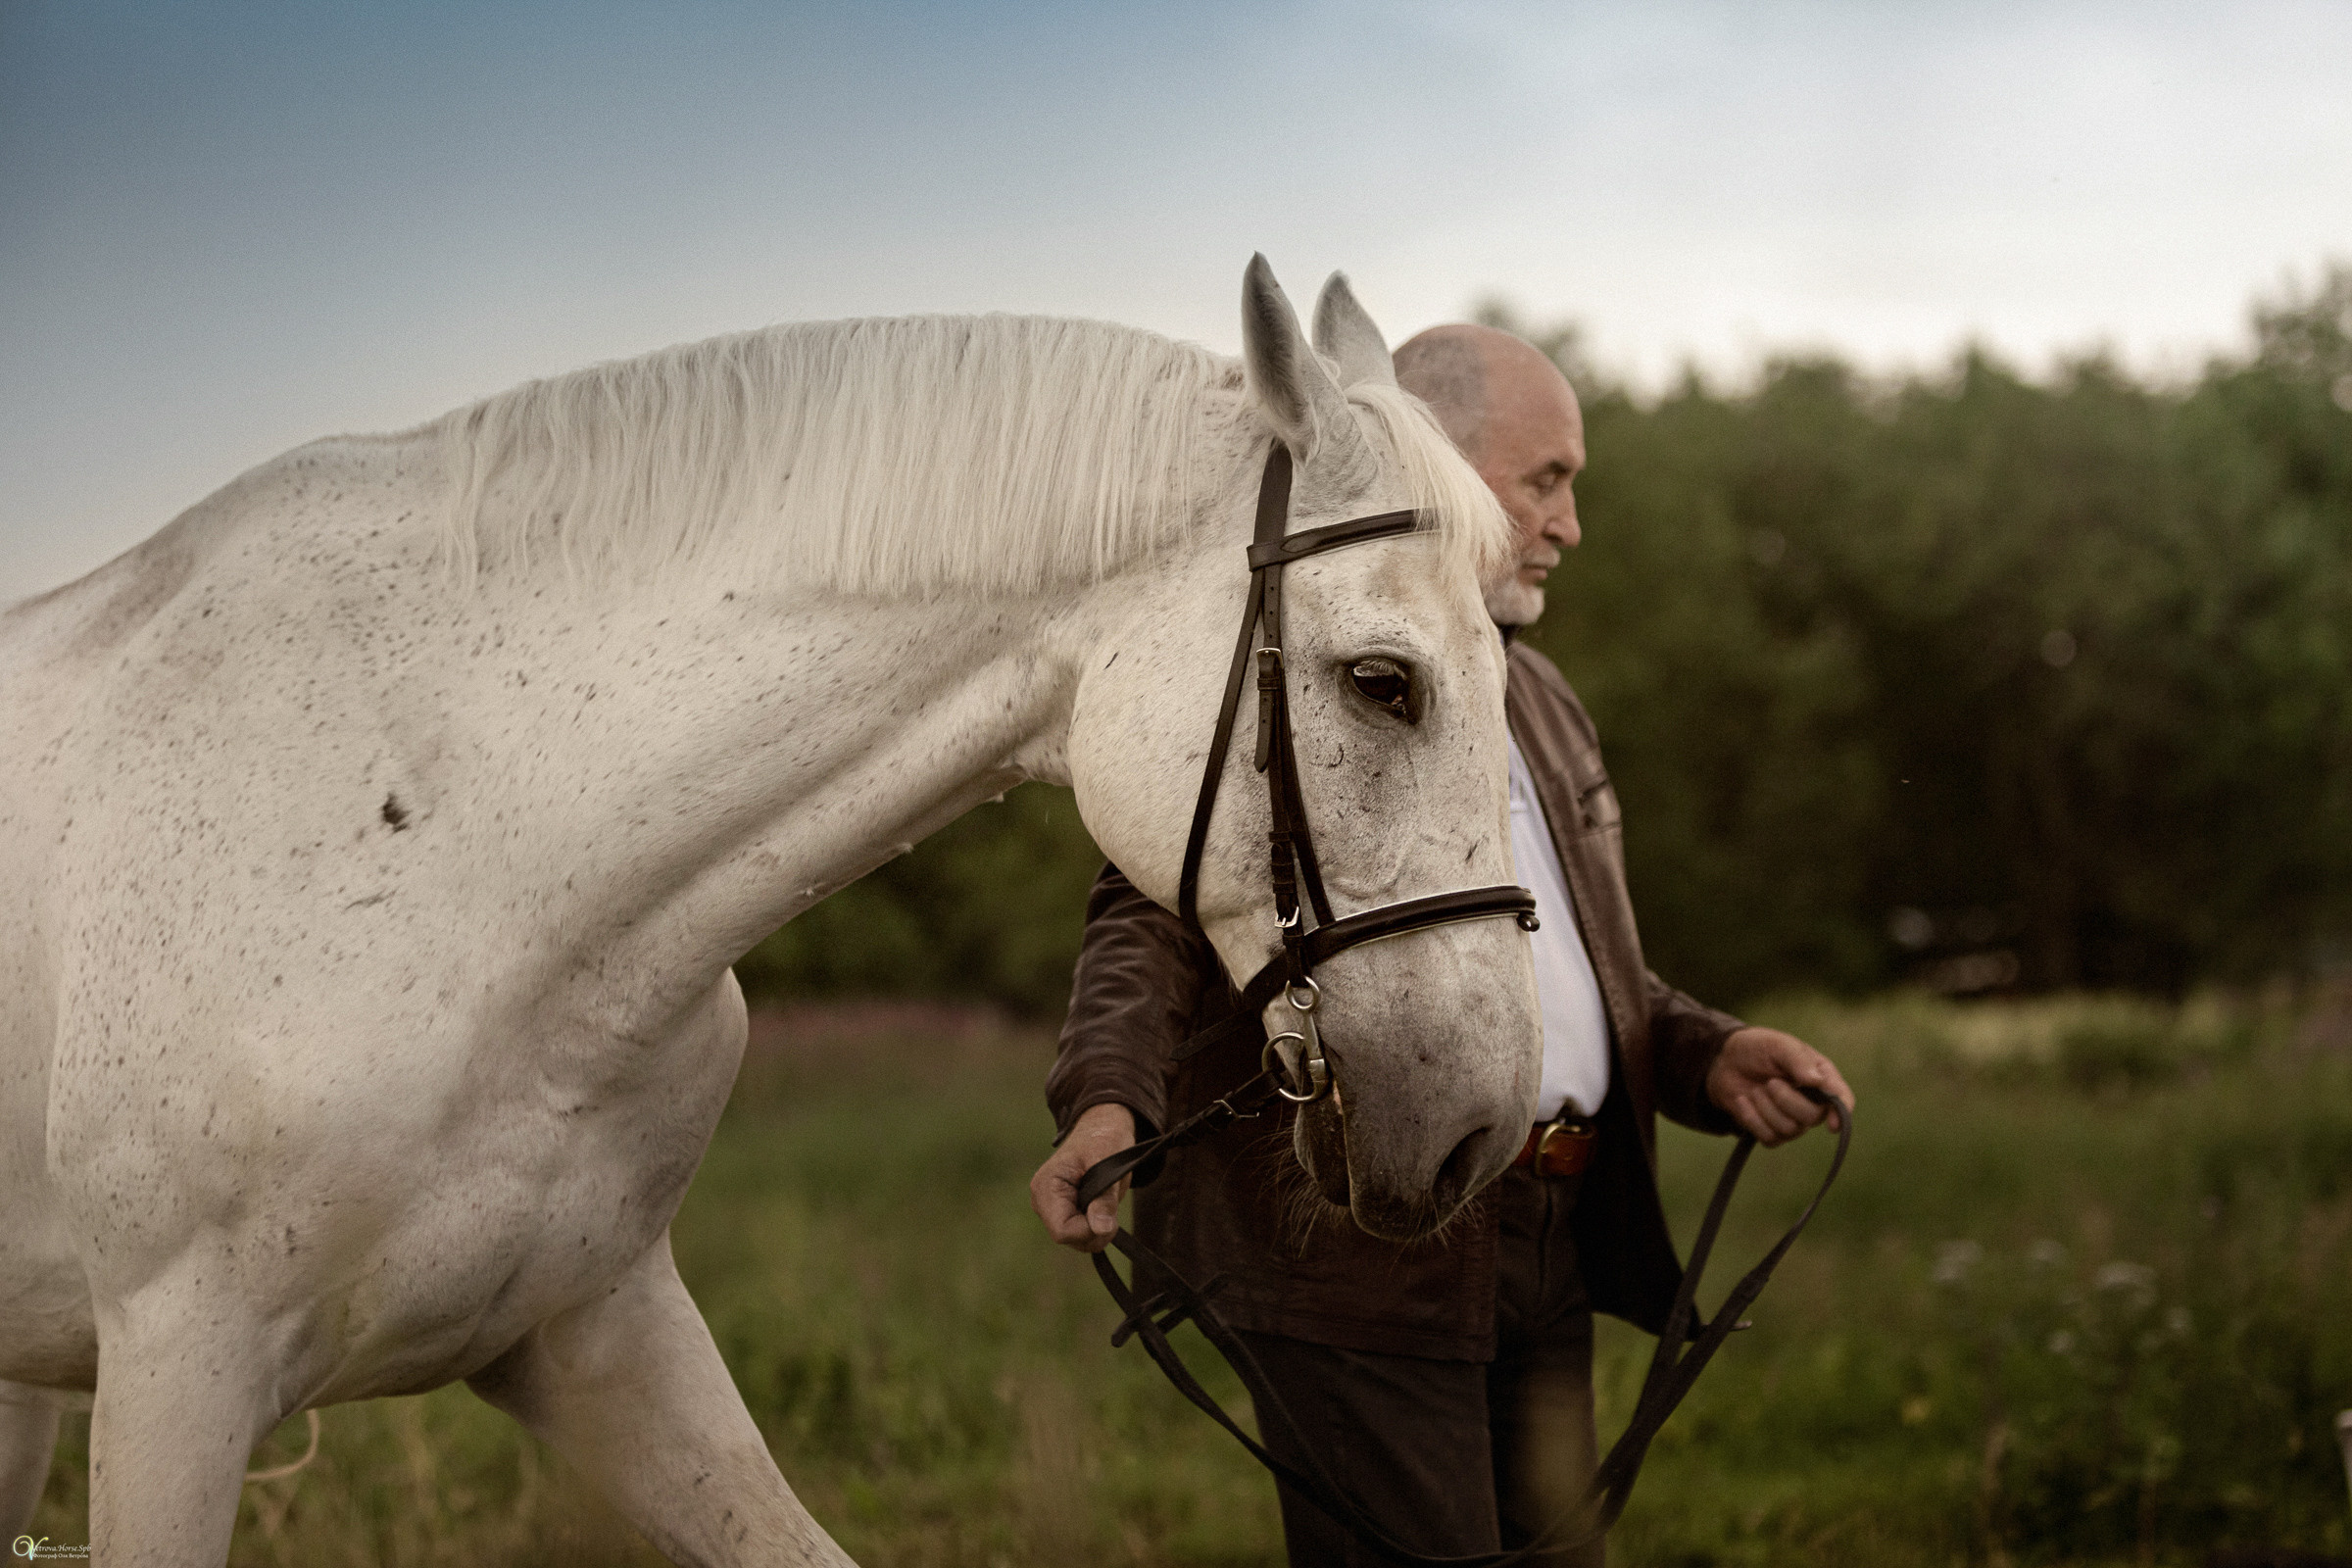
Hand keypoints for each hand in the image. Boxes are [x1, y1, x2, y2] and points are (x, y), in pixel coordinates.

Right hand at [1029, 1102, 1136, 1252]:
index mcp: (1046, 1187)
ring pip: (1075, 1240)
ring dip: (1096, 1229)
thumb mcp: (1109, 1166)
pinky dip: (1094, 1227)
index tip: (1108, 1216)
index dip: (1088, 1230)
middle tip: (1110, 1206)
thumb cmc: (1103, 1141)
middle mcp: (1042, 1201)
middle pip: (1068, 1238)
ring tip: (1104, 1202)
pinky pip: (1078, 1234)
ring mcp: (1050, 1208)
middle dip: (1094, 1230)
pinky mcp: (1061, 1212)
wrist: (1102, 1130)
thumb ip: (1104, 1200)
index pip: (1062, 1230)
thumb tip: (1100, 1229)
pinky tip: (1099, 1209)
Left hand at [1704, 1027, 1852, 1147]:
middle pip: (1812, 1117)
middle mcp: (1812, 1101)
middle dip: (1786, 1100)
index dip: (1841, 1112)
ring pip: (1789, 1130)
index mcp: (1821, 1076)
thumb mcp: (1778, 1045)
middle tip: (1770, 1082)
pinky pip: (1769, 1138)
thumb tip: (1817, 1081)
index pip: (1842, 1098)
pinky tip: (1743, 1100)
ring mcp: (1793, 1119)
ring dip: (1766, 1108)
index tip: (1832, 1125)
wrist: (1725, 1061)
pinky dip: (1752, 1118)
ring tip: (1756, 1089)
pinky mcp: (1773, 1131)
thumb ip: (1798, 1060)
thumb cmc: (1758, 1048)